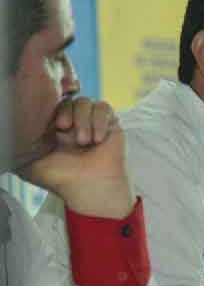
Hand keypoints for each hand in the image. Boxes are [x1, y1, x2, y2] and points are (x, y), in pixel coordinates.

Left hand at [23, 97, 133, 218]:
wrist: (89, 186)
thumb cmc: (61, 179)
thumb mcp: (28, 165)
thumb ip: (16, 148)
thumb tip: (6, 131)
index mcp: (53, 129)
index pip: (51, 104)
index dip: (52, 106)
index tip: (55, 126)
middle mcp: (73, 124)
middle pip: (68, 99)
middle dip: (67, 113)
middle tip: (65, 130)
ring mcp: (92, 123)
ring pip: (86, 102)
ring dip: (84, 121)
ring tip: (85, 142)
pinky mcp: (110, 124)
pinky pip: (104, 107)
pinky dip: (100, 121)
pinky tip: (98, 139)